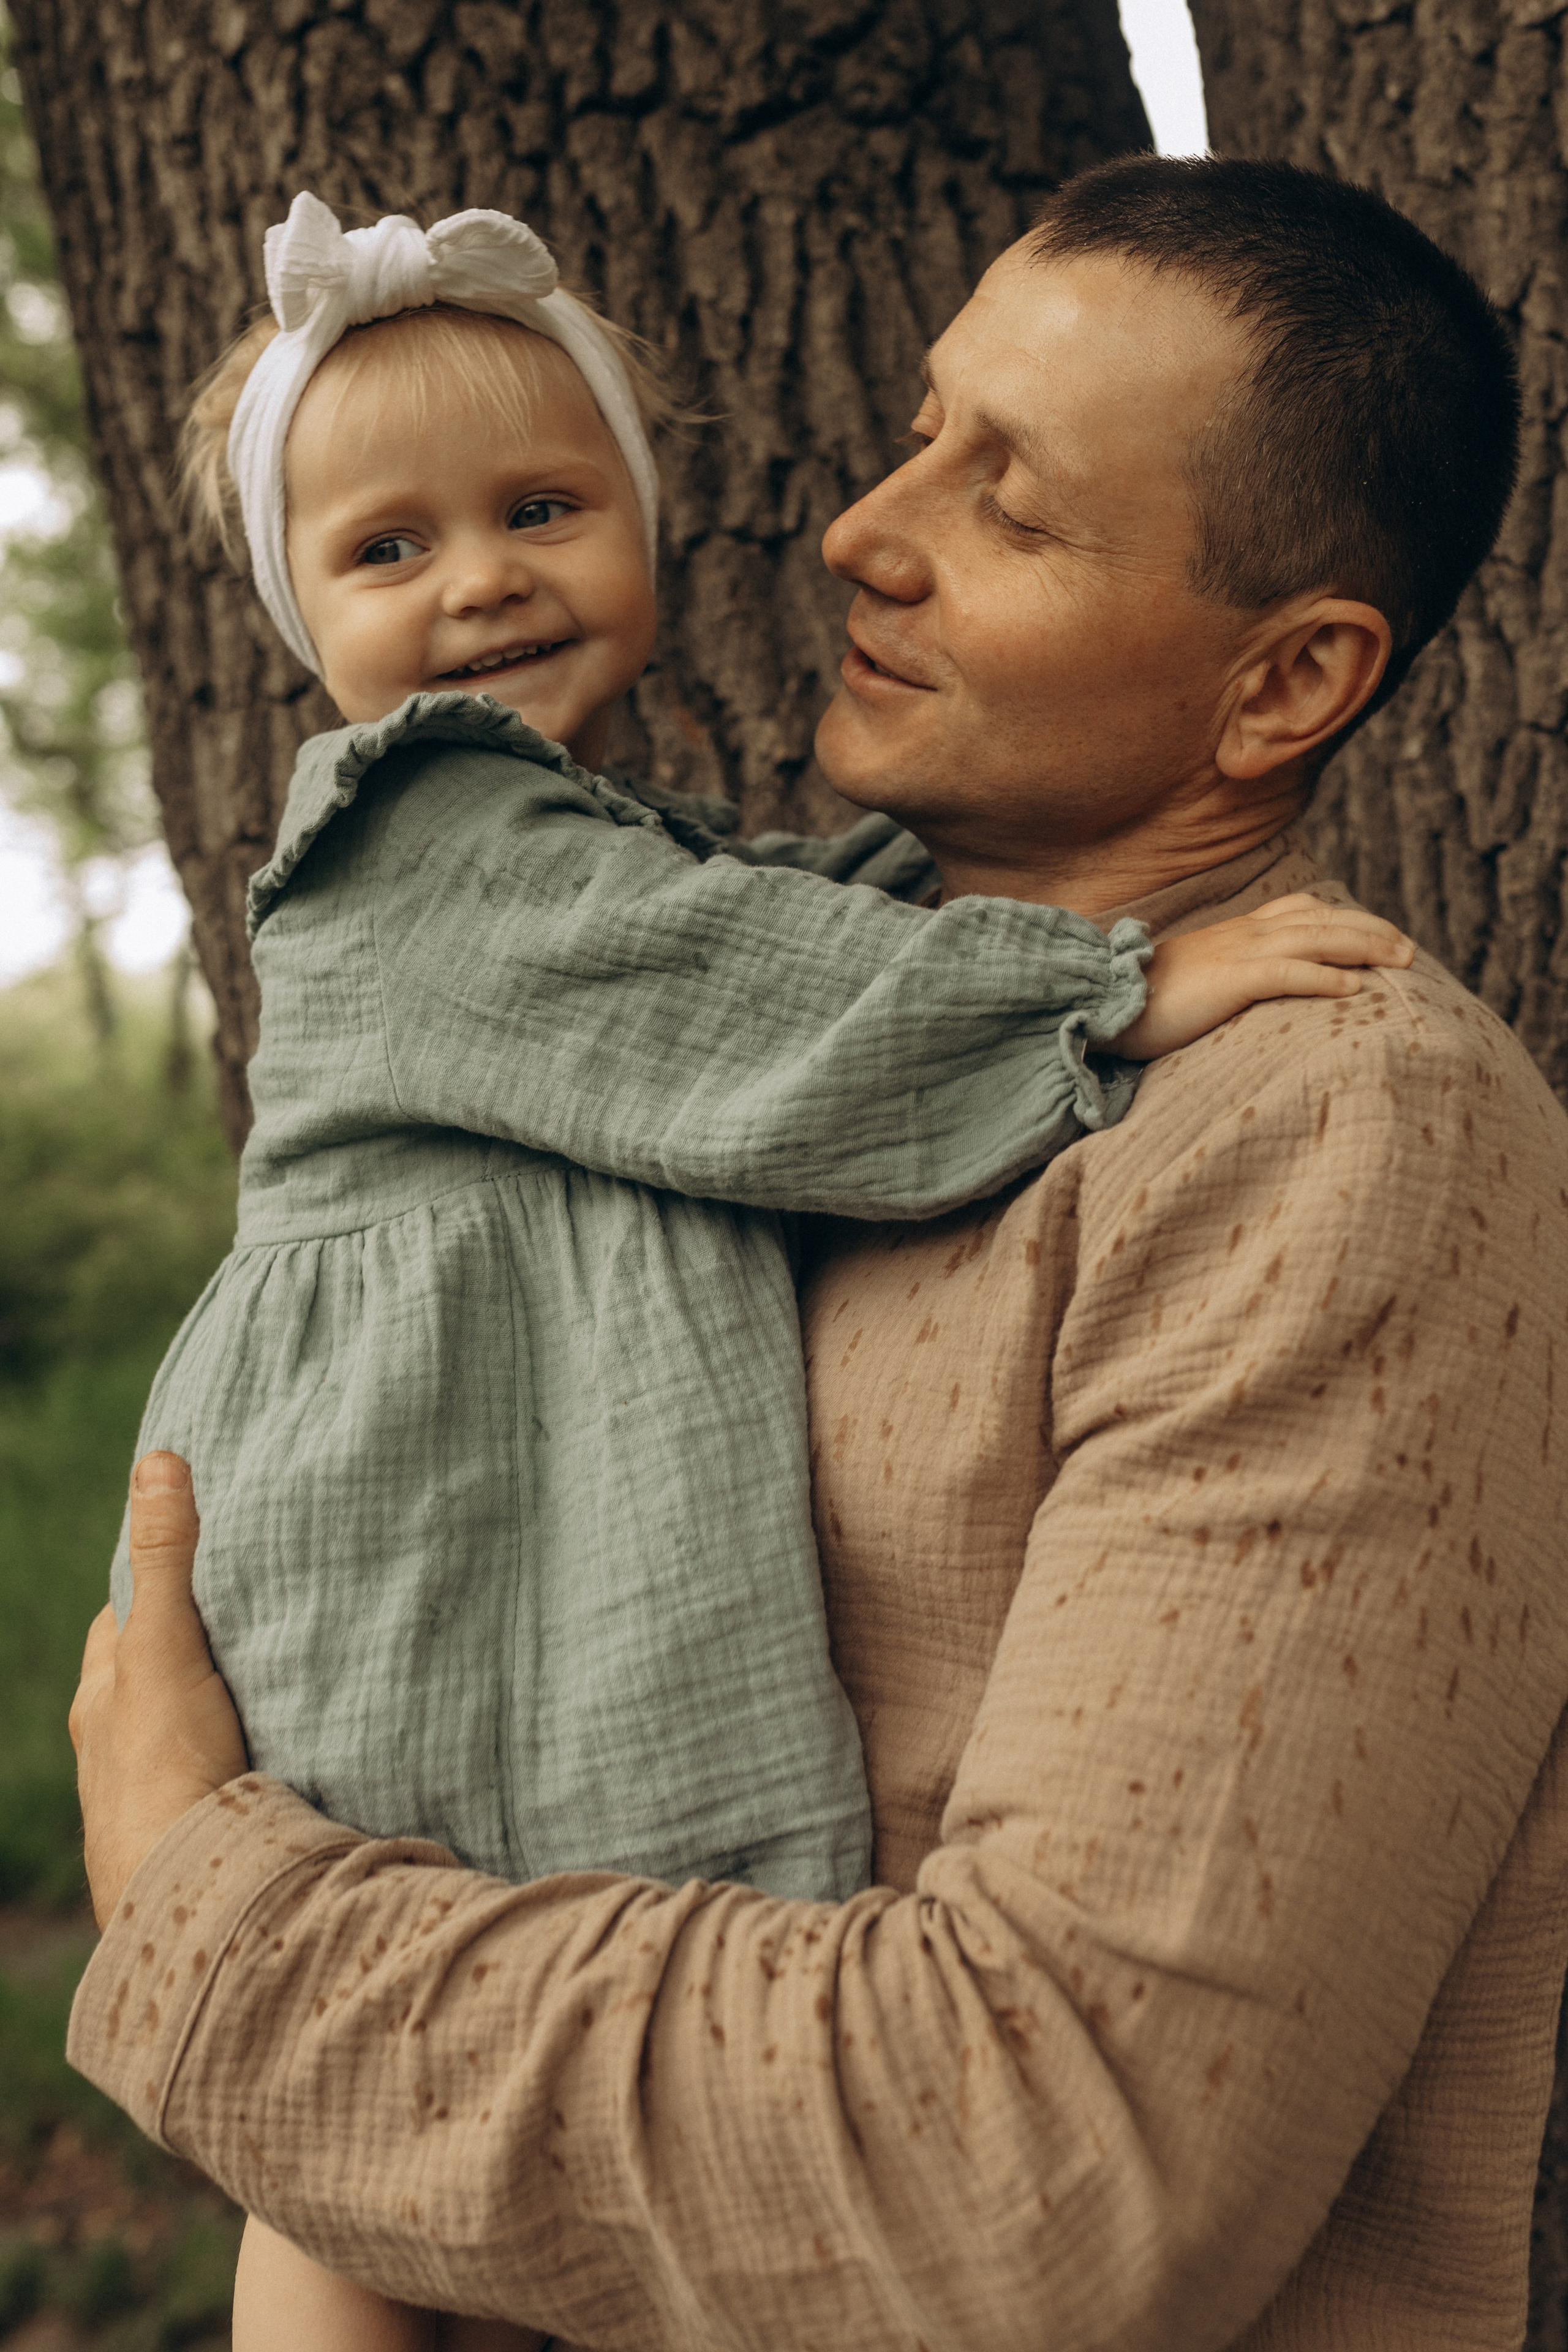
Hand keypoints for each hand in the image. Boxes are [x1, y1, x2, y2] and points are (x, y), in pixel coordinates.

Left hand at [70, 1453, 248, 1926]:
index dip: (158, 1585)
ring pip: (188, 1730)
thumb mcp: (164, 1646)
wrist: (188, 1895)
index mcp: (102, 1700)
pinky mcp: (200, 1831)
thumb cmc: (162, 1769)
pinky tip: (284, 1754)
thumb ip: (168, 1559)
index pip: (123, 1621)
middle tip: (252, 1615)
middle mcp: (117, 1749)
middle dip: (195, 1649)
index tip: (201, 1558)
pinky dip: (246, 1756)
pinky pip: (221, 1776)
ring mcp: (157, 1795)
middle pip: (155, 1677)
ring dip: (222, 1709)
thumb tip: (158, 1460)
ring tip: (278, 1680)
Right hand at [1116, 892, 1414, 1061]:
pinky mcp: (1228, 980)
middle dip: (1372, 929)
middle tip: (1411, 950)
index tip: (1382, 936)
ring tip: (1403, 962)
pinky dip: (1325, 977)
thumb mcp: (1197, 984)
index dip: (1347, 919)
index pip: (1302, 911)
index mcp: (1236, 933)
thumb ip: (1228, 980)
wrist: (1100, 1002)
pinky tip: (1355, 989)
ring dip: (1365, 946)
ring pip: (1316, 938)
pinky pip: (1287, 973)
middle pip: (1322, 919)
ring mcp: (1236, 953)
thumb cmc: (1141, 1003)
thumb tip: (1249, 996)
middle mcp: (1243, 934)